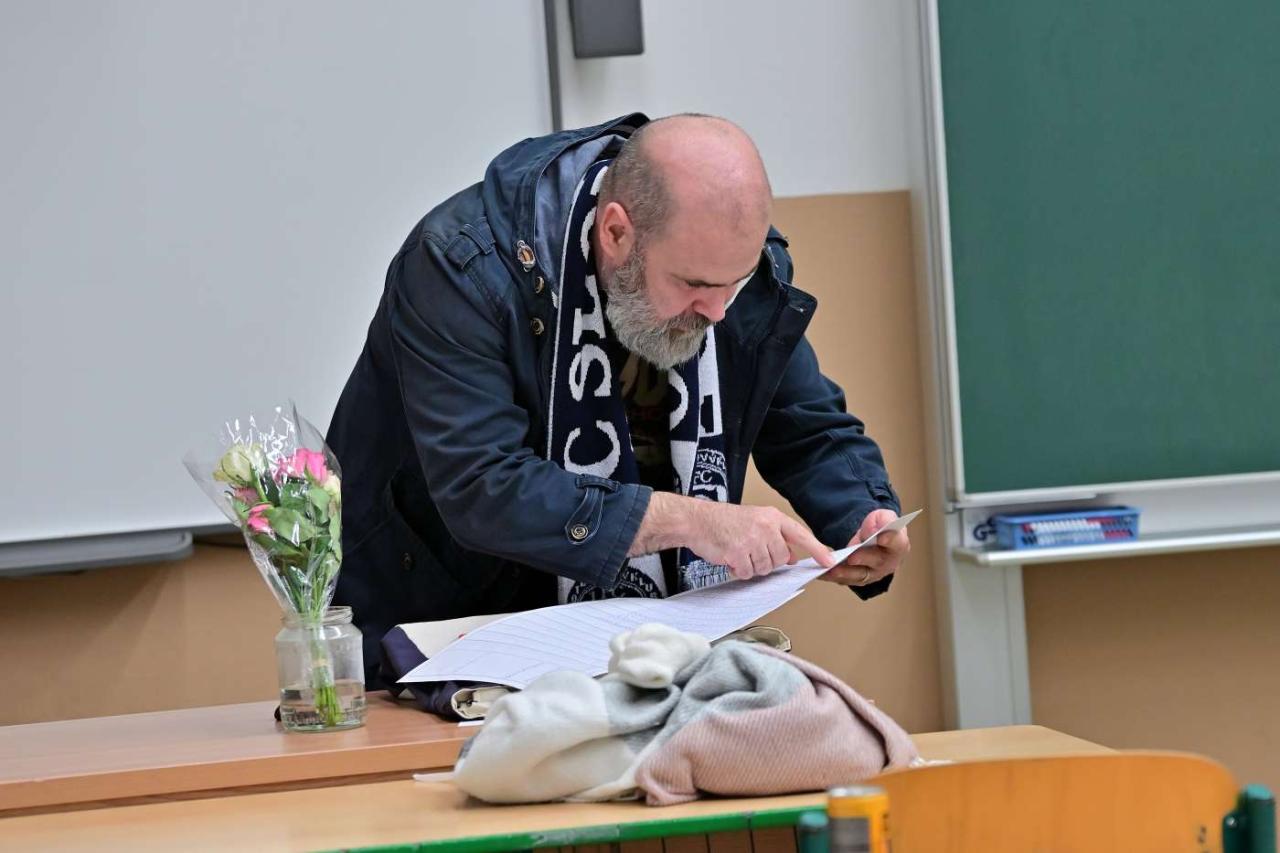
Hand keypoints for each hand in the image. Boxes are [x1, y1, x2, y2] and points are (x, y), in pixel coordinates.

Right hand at [690, 502, 836, 579]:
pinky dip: (739, 571)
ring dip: (752, 566)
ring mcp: (752, 540)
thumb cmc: (724, 521)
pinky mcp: (738, 553)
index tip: (830, 561)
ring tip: (739, 552)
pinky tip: (731, 558)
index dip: (817, 549)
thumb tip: (792, 557)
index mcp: (772, 517)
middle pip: (781, 559)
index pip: (801, 534)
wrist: (697, 520)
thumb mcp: (755, 522)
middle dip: (767, 561)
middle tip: (751, 551)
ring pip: (765, 568)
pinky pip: (748, 573)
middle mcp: (765, 527)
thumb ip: (776, 538)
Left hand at [819, 508, 909, 586]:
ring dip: (845, 573)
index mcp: (898, 545)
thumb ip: (882, 520)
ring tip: (831, 570)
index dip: (890, 539)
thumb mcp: (883, 517)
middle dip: (863, 558)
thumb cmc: (882, 528)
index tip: (881, 537)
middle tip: (851, 557)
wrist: (874, 538)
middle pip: (876, 562)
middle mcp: (888, 564)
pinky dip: (833, 576)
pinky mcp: (858, 578)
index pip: (897, 543)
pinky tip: (821, 572)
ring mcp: (873, 573)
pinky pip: (845, 579)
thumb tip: (874, 530)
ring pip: (859, 575)